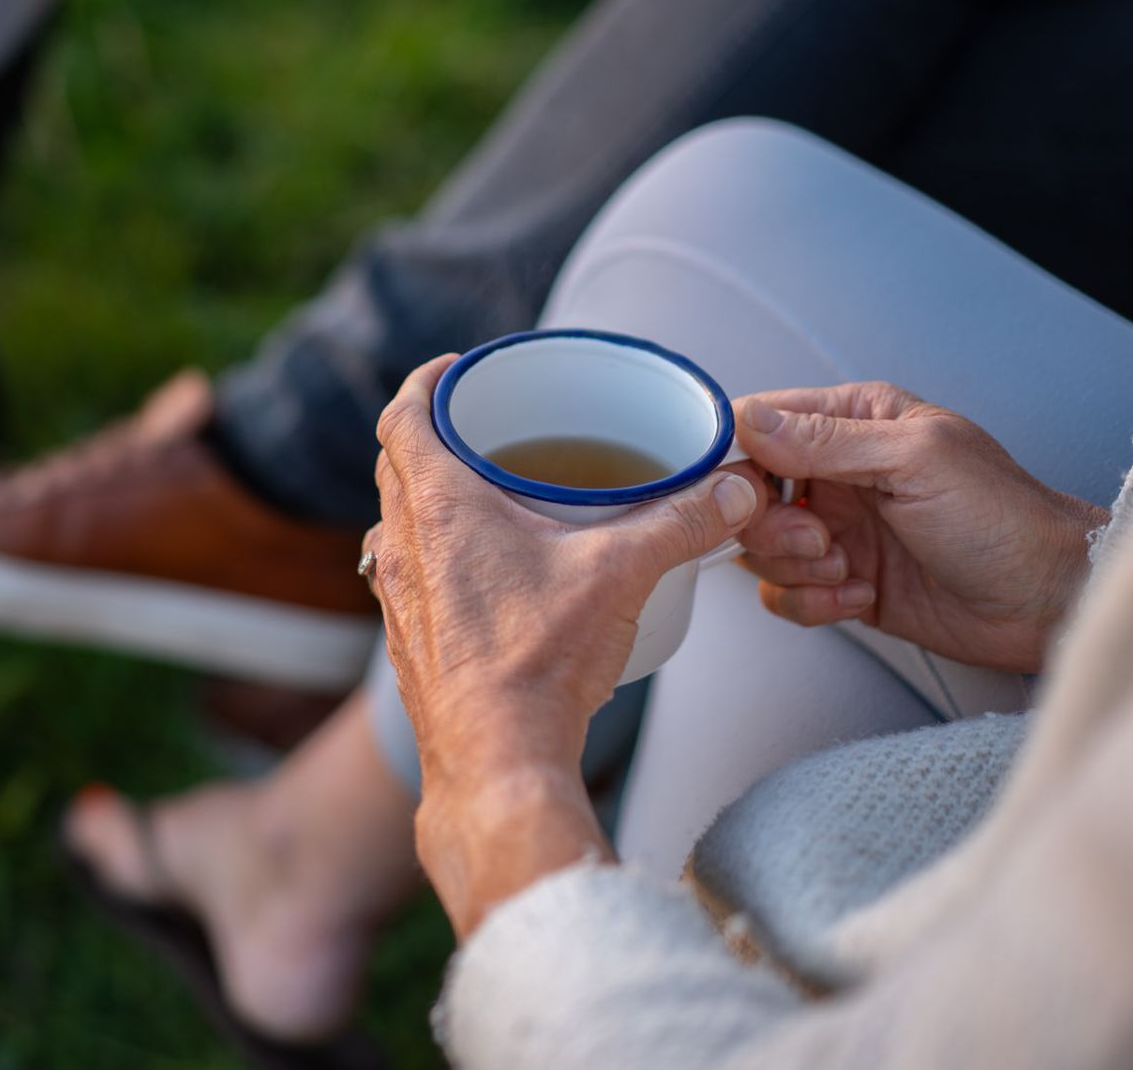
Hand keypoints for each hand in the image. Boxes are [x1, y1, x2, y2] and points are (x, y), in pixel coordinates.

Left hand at [365, 355, 761, 934]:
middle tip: (488, 424)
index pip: (403, 414)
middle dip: (438, 433)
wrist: (496, 762)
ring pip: (399, 521)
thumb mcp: (621, 574)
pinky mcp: (407, 640)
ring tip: (491, 493)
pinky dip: (438, 553)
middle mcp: (399, 544)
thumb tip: (735, 489)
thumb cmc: (538, 662)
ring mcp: (397, 596)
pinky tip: (488, 572)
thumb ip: (682, 521)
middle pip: (398, 463)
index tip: (458, 370)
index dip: (427, 381)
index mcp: (436, 504)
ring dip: (433, 497)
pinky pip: (411, 574)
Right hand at [732, 382, 1105, 671]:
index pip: (758, 423)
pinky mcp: (839, 582)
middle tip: (817, 538)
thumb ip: (825, 440)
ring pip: (759, 546)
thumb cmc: (1003, 519)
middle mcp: (836, 472)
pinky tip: (860, 596)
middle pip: (745, 492)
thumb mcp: (915, 460)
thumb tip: (748, 418)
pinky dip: (811, 602)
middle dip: (769, 523)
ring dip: (793, 566)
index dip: (736, 458)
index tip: (745, 491)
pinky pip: (784, 593)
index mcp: (854, 422)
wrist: (1047, 603)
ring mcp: (837, 529)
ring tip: (846, 569)